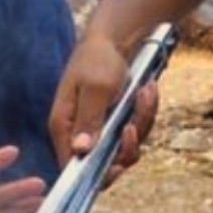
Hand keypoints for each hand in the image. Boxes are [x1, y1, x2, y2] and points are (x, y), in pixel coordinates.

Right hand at [49, 35, 159, 185]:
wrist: (113, 38)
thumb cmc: (98, 59)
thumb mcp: (96, 88)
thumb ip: (89, 120)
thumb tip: (80, 150)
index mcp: (64, 126)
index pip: (73, 167)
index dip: (96, 174)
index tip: (119, 165)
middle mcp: (79, 132)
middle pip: (105, 163)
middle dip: (127, 146)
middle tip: (134, 125)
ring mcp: (99, 128)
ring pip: (125, 147)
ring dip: (141, 122)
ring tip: (145, 93)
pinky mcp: (114, 122)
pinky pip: (135, 131)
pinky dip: (145, 113)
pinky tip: (147, 90)